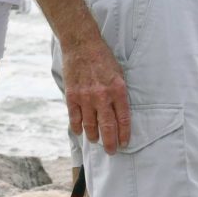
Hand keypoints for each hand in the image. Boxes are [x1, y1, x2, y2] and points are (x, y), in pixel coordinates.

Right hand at [61, 31, 132, 152]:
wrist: (82, 45)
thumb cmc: (104, 58)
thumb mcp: (119, 73)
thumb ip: (119, 93)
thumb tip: (119, 112)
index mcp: (118, 90)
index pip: (123, 118)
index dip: (124, 133)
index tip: (125, 143)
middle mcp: (102, 96)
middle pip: (107, 126)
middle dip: (110, 142)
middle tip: (112, 151)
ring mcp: (85, 97)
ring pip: (90, 125)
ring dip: (94, 136)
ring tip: (96, 141)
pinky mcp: (72, 96)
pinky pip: (74, 118)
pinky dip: (77, 127)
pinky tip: (80, 132)